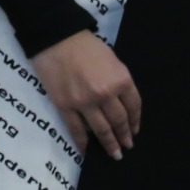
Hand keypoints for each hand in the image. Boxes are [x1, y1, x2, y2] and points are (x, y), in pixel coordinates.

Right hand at [30, 30, 140, 160]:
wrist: (54, 35)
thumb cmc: (84, 43)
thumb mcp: (111, 59)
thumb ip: (118, 80)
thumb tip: (119, 100)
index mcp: (121, 80)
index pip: (134, 107)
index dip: (135, 121)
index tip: (134, 130)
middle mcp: (105, 94)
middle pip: (119, 121)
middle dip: (124, 136)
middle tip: (127, 146)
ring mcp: (84, 102)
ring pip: (101, 129)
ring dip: (109, 144)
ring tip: (114, 153)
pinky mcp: (65, 105)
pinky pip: (76, 129)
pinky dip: (82, 142)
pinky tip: (86, 150)